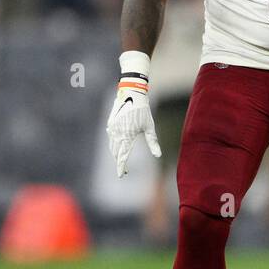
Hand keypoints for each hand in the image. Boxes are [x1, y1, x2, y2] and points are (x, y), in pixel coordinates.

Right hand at [106, 51, 160, 176]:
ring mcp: (112, 128)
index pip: (122, 156)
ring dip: (116, 154)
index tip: (122, 175)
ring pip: (112, 146)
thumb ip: (153, 142)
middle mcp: (117, 133)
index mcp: (126, 136)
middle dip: (119, 162)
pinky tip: (117, 147)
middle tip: (125, 170)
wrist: (131, 93)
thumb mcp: (149, 127)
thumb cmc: (143, 110)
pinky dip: (113, 145)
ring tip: (121, 160)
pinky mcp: (110, 123)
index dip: (121, 167)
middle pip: (116, 153)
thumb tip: (158, 155)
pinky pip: (111, 138)